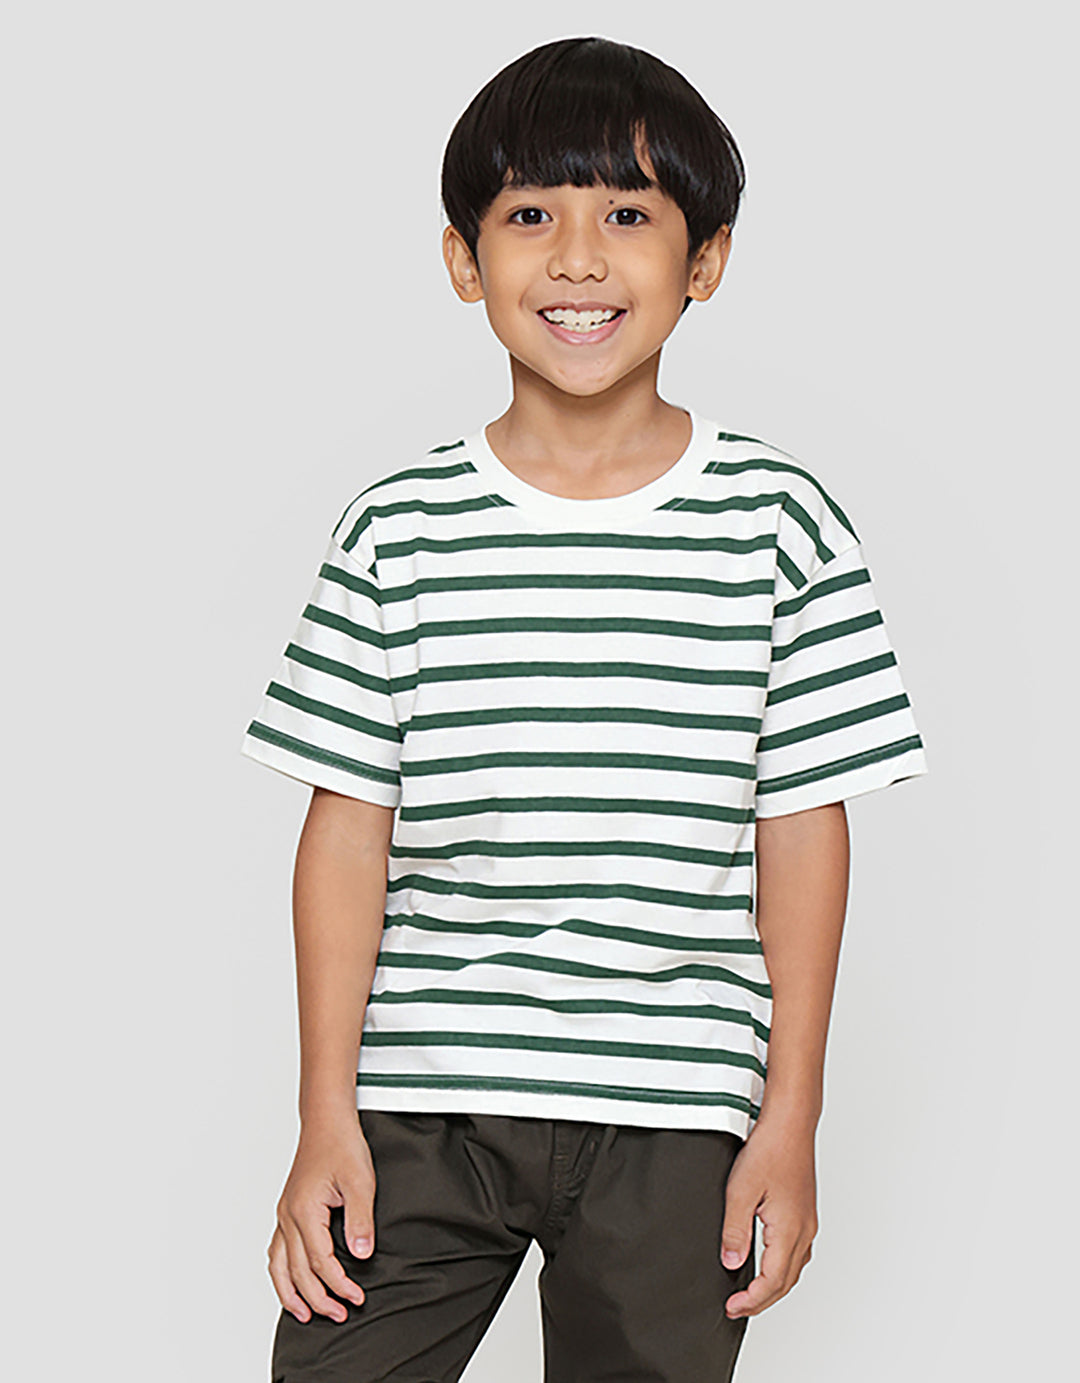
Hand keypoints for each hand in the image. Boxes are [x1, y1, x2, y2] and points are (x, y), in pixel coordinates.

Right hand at [267, 1112, 377, 1323]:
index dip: (339, 1284)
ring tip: (306, 1315)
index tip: (357, 1297)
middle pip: (298, 1271)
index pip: (320, 1262)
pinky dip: (281, 1273)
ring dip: (291, 1294)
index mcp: (305, 1211)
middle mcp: (288, 1216)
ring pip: (279, 1265)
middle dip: (319, 1298)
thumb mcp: (361, 1182)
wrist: (327, 1121)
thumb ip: (360, 1221)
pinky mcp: (287, 1210)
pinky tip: (290, 1282)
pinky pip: (277, 1250)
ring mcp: (284, 1214)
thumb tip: (361, 1256)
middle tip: (340, 1314)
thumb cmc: (342, 1145)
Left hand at [720, 1112, 817, 1317]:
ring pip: (794, 1268)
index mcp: (789, 1230)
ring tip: (750, 1293)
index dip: (751, 1300)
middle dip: (762, 1301)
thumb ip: (735, 1230)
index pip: (772, 1282)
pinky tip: (768, 1263)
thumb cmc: (769, 1150)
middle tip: (737, 1308)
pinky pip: (797, 1252)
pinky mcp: (805, 1212)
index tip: (731, 1307)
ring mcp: (808, 1222)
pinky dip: (782, 1268)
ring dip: (773, 1287)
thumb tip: (731, 1262)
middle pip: (786, 1282)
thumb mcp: (740, 1190)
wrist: (791, 1124)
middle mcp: (804, 1231)